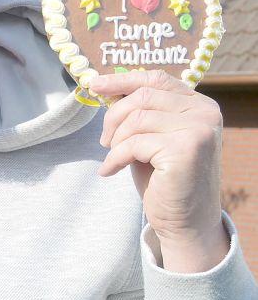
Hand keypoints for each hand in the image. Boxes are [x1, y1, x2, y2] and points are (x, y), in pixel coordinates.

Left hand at [91, 71, 227, 271]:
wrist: (184, 220)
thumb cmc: (163, 177)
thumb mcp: (151, 136)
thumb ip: (140, 112)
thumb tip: (106, 86)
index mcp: (199, 104)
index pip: (156, 79)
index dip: (122, 80)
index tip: (95, 85)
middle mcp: (205, 113)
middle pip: (142, 96)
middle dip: (113, 117)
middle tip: (104, 141)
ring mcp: (198, 130)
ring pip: (136, 119)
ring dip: (115, 140)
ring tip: (113, 157)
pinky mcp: (185, 150)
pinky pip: (133, 143)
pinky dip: (114, 158)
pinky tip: (110, 171)